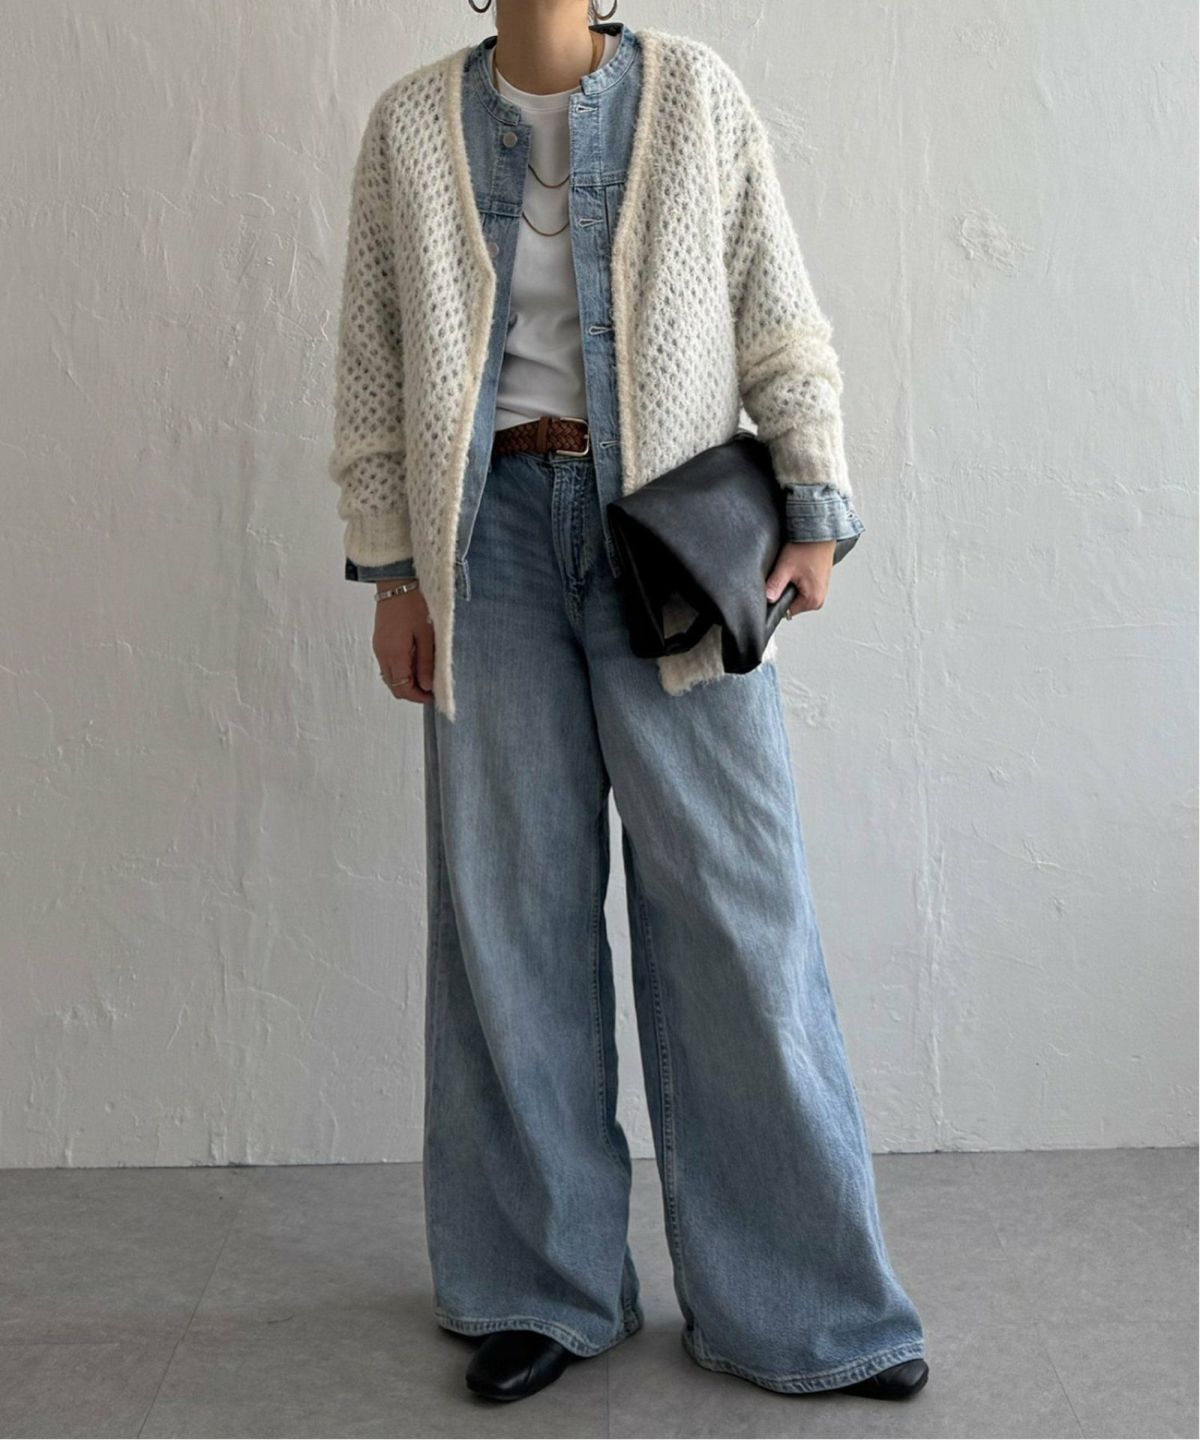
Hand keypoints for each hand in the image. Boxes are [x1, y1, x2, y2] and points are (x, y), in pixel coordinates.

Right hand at [374, 584, 435, 703]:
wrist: (397, 583)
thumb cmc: (414, 604)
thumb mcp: (426, 635)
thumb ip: (426, 663)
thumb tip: (426, 686)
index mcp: (394, 654)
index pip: (403, 688)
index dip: (418, 697)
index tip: (433, 696)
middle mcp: (382, 654)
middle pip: (394, 686)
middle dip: (412, 692)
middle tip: (431, 688)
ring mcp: (379, 648)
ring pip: (390, 677)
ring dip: (406, 681)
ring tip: (425, 675)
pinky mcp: (380, 641)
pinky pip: (388, 665)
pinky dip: (400, 670)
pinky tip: (415, 663)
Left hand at [765, 539, 836, 617]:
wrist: (819, 531)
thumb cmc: (807, 547)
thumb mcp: (785, 568)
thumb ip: (774, 586)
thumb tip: (767, 600)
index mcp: (813, 601)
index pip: (786, 611)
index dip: (777, 599)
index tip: (776, 585)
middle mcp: (819, 599)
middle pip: (792, 603)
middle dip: (784, 591)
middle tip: (785, 574)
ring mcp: (821, 591)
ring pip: (796, 595)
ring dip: (791, 584)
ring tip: (793, 570)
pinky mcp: (819, 583)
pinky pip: (802, 587)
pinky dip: (797, 579)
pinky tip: (798, 568)